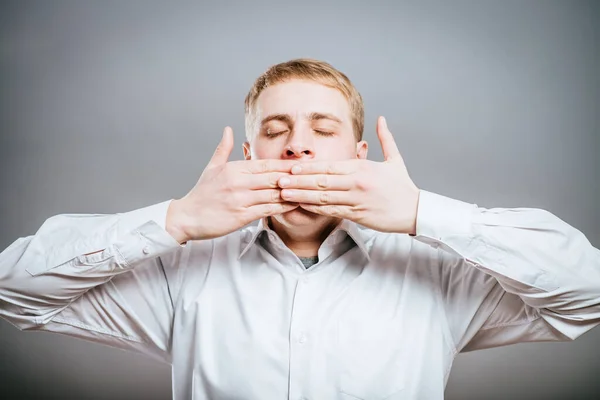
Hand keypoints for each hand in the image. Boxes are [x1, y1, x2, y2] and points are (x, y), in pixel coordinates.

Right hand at [166, 127, 299, 242]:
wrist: (186, 217)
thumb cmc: (201, 194)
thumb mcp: (211, 168)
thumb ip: (224, 148)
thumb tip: (228, 129)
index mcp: (234, 169)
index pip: (266, 164)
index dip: (285, 164)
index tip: (302, 164)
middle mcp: (239, 182)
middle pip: (273, 177)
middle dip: (294, 177)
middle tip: (313, 175)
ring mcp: (241, 199)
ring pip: (273, 194)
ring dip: (293, 192)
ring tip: (309, 191)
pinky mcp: (242, 216)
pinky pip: (268, 210)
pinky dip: (283, 207)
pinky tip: (295, 205)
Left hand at [277, 116, 419, 234]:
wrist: (415, 211)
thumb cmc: (403, 186)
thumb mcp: (395, 160)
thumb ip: (385, 139)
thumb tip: (381, 118)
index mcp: (362, 169)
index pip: (329, 167)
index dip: (309, 168)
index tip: (292, 168)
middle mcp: (356, 184)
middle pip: (322, 182)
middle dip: (298, 181)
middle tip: (278, 181)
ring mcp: (355, 201)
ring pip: (323, 198)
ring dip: (301, 196)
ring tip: (284, 194)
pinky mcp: (357, 215)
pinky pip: (332, 211)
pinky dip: (315, 209)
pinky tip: (302, 207)